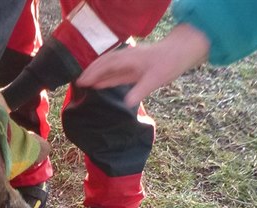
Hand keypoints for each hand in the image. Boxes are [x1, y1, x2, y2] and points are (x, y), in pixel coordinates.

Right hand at [77, 24, 210, 106]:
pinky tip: (99, 85)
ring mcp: (129, 63)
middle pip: (103, 64)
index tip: (81, 82)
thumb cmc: (167, 65)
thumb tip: (126, 104)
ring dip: (96, 74)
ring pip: (107, 67)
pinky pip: (115, 72)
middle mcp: (125, 59)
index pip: (106, 65)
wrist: (179, 53)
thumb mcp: (154, 80)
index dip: (93, 73)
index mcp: (128, 59)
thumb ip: (139, 91)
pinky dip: (105, 78)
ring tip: (84, 84)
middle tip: (77, 83)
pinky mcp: (132, 68)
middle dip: (90, 72)